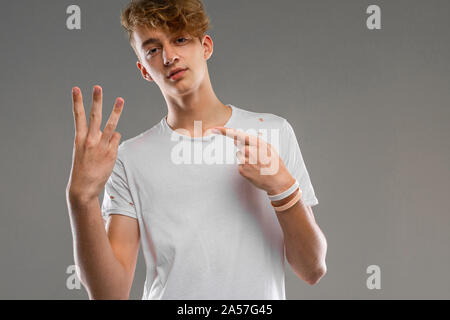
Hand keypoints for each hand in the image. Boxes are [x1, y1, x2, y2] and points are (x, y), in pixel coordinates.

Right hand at [66, 85, 123, 203]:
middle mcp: (90, 140)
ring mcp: (102, 146)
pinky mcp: (112, 153)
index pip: (78, 117)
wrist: (83, 187)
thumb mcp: (83, 151)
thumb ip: (95, 139)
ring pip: (111, 125)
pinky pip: (116, 139)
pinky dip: (114, 141)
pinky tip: (109, 150)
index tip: (76, 89)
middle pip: (95, 116)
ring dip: (116, 111)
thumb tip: (113, 131)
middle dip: (96, 100)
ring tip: (120, 99)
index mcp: (79, 139)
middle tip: (97, 87)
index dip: (77, 102)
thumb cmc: (83, 168)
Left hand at [212, 127, 294, 194]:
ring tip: (257, 164)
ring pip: (239, 155)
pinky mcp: (242, 171)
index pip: (239, 135)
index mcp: (259, 144)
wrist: (278, 181)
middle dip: (246, 150)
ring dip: (246, 158)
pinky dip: (245, 167)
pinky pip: (240, 164)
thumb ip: (253, 142)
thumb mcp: (269, 148)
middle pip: (240, 147)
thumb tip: (236, 140)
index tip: (215, 129)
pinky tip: (254, 170)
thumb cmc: (274, 164)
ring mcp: (246, 162)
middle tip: (257, 158)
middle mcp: (251, 152)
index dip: (226, 132)